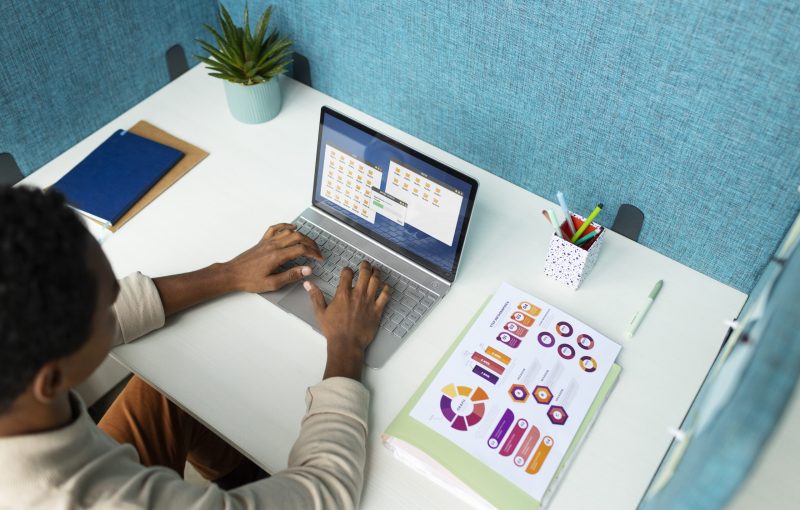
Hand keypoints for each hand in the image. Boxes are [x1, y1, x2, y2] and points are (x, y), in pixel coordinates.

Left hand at [225, 223, 322, 292]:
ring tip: (309, 243)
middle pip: (298, 238)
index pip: (301, 249)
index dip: (314, 253)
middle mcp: (273, 245)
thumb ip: (291, 275)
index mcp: (277, 256)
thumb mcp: (272, 283)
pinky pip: (276, 228)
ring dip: (302, 235)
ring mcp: (268, 241)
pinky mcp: (263, 241)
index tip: (319, 259)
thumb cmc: (249, 280)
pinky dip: (285, 226)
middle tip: (317, 252)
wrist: (232, 274)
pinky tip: (292, 227)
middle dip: (311, 244)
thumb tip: (306, 270)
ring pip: (289, 232)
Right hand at [305, 261, 389, 379]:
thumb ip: (315, 296)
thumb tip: (308, 284)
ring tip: (376, 270)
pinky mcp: (377, 310)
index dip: (347, 270)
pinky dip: (386, 288)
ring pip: (376, 281)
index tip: (347, 271)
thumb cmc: (333, 330)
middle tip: (365, 264)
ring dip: (376, 273)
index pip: (347, 274)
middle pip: (365, 273)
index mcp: (343, 294)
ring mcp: (369, 302)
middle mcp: (357, 295)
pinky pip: (385, 296)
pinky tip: (386, 286)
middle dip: (365, 266)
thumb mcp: (320, 312)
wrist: (347, 344)